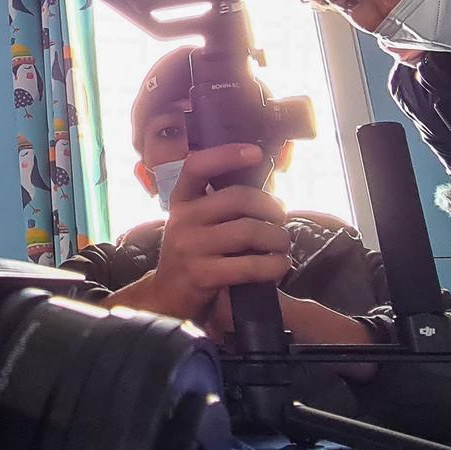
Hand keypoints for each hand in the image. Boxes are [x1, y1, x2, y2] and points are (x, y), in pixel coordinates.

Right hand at [146, 144, 290, 321]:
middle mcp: (182, 220)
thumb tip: (270, 185)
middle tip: (281, 219)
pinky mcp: (202, 274)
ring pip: (249, 231)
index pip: (197, 167)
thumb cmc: (194, 254)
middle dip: (271, 208)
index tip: (255, 152)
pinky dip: (274, 265)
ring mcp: (190, 247)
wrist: (168, 297)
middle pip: (238, 199)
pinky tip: (279, 266)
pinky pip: (250, 265)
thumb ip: (221, 204)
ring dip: (278, 239)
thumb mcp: (197, 223)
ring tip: (282, 245)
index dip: (226, 155)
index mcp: (181, 201)